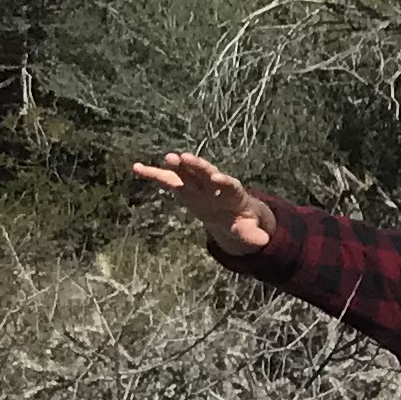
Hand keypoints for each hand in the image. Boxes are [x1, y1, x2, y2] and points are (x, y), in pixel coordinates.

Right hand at [131, 150, 273, 256]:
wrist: (230, 213)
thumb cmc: (241, 222)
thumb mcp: (248, 230)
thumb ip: (251, 234)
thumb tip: (263, 242)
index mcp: (233, 194)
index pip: (230, 185)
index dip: (224, 182)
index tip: (218, 178)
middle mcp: (215, 184)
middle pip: (207, 173)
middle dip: (198, 166)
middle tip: (187, 158)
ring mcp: (198, 184)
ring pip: (188, 172)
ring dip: (178, 165)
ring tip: (169, 158)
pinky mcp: (183, 188)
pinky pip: (167, 179)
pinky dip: (153, 173)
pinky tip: (137, 167)